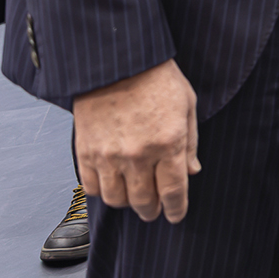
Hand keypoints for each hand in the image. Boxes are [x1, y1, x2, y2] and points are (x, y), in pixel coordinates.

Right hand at [75, 59, 198, 222]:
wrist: (118, 62)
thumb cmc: (158, 80)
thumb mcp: (187, 105)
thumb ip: (191, 142)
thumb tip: (192, 172)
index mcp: (168, 143)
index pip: (173, 191)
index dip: (176, 209)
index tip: (176, 216)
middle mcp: (138, 154)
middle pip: (144, 201)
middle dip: (152, 210)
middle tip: (155, 210)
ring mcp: (109, 155)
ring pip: (117, 199)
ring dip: (127, 203)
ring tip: (134, 197)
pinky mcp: (86, 151)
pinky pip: (92, 187)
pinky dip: (102, 192)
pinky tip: (112, 185)